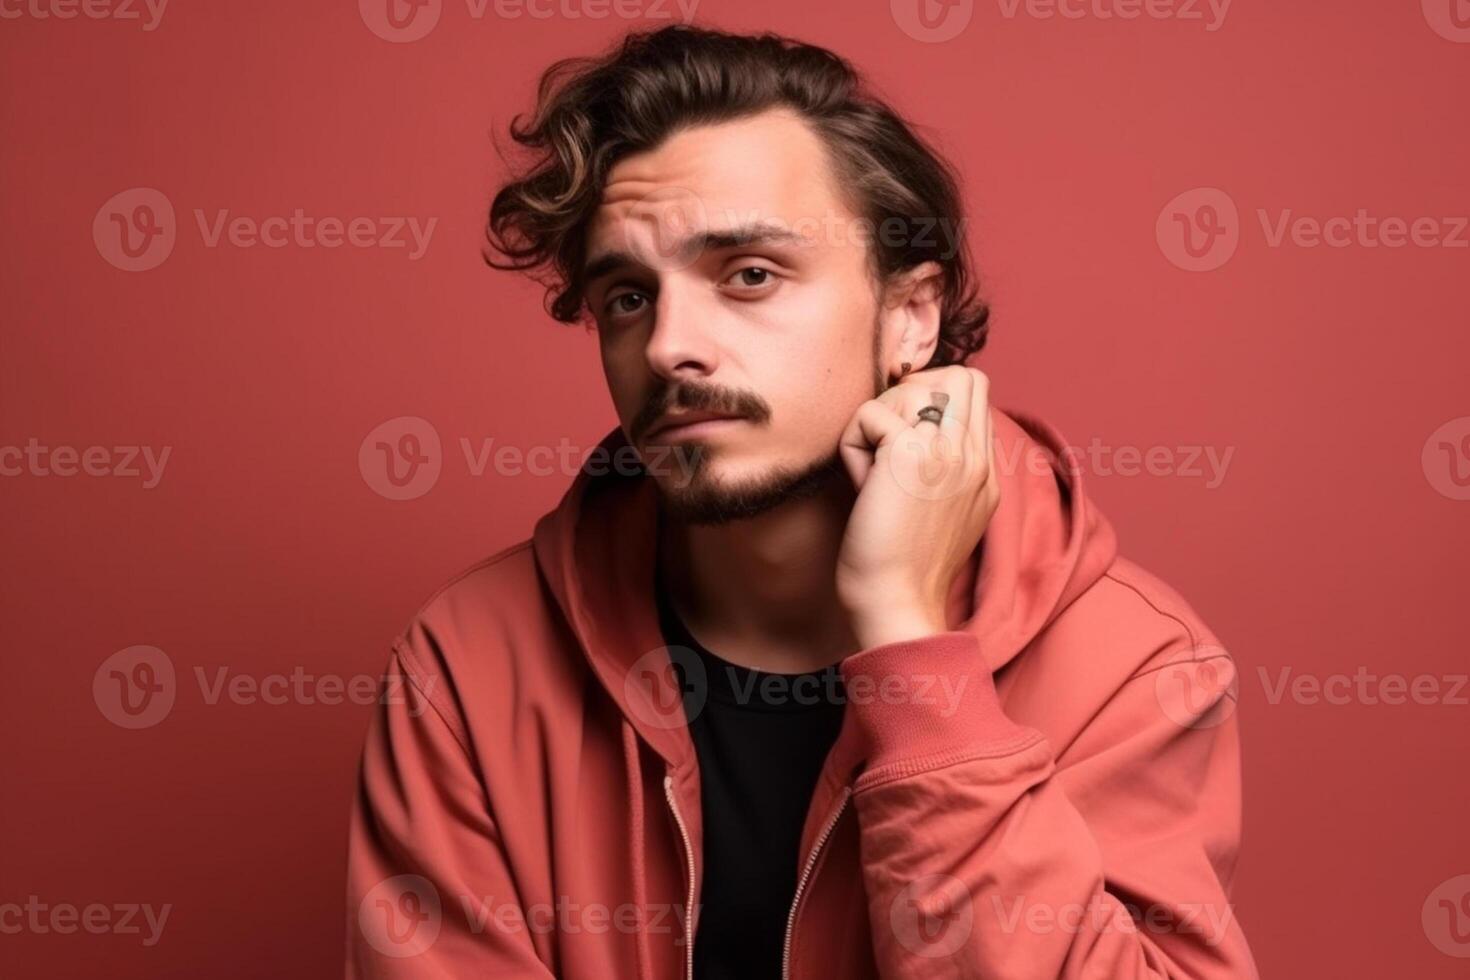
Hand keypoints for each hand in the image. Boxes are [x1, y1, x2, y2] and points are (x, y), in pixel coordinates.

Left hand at [835, 365, 999, 648]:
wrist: (898, 603)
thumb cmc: (904, 566)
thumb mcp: (944, 514)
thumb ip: (946, 473)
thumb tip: (909, 436)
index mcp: (985, 470)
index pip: (974, 392)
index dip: (932, 401)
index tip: (902, 440)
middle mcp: (974, 456)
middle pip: (960, 374)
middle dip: (913, 393)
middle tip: (887, 439)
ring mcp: (947, 451)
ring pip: (915, 385)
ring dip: (881, 417)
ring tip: (873, 466)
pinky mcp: (909, 452)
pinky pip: (869, 413)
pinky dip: (852, 443)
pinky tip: (859, 483)